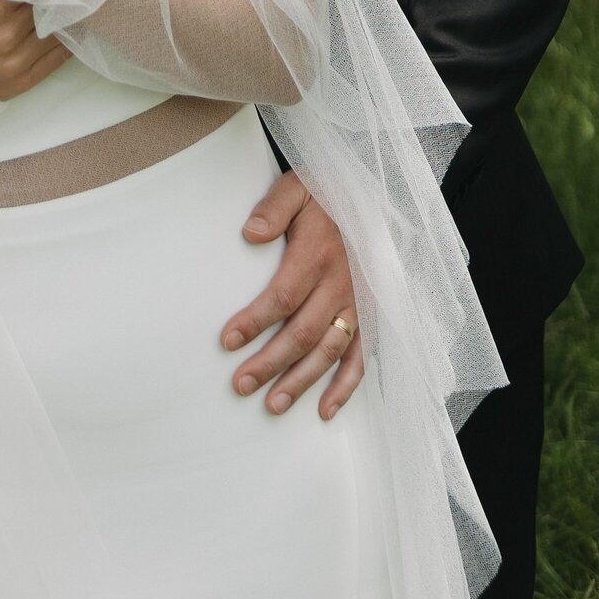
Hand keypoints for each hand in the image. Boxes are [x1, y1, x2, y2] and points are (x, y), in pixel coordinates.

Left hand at [220, 170, 363, 420]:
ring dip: (301, 381)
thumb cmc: (325, 195)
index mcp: (319, 254)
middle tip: (240, 385)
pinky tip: (324, 410)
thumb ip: (274, 208)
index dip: (254, 322)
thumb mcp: (297, 188)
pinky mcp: (371, 315)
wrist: (369, 197)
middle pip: (303, 332)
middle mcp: (342, 285)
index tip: (227, 341)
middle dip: (270, 363)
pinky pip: (362, 358)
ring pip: (329, 351)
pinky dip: (346, 387)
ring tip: (272, 404)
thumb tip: (249, 234)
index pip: (283, 296)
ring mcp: (359, 304)